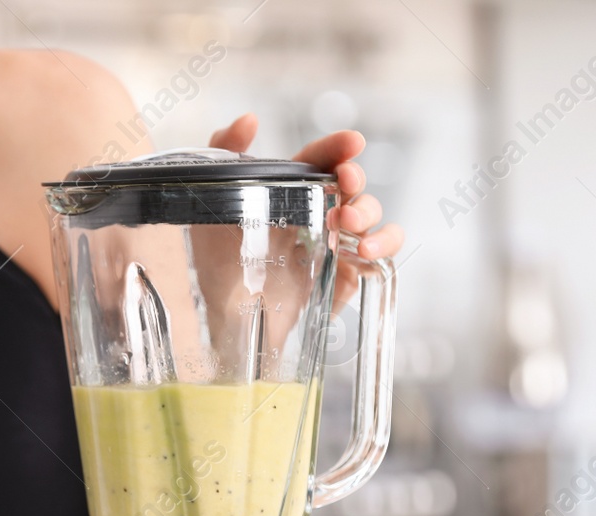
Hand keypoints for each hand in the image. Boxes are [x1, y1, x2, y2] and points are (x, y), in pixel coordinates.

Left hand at [209, 115, 404, 260]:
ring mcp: (335, 245)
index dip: (338, 147)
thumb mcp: (211, 202)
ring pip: (373, 216)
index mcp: (290, 192)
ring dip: (369, 213)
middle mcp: (317, 214)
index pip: (322, 160)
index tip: (351, 142)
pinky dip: (385, 246)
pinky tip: (364, 252)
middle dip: (355, 179)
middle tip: (345, 183)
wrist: (221, 315)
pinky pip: (381, 255)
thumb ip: (223, 152)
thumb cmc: (216, 260)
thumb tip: (249, 120)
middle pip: (353, 185)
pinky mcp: (345, 276)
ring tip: (347, 224)